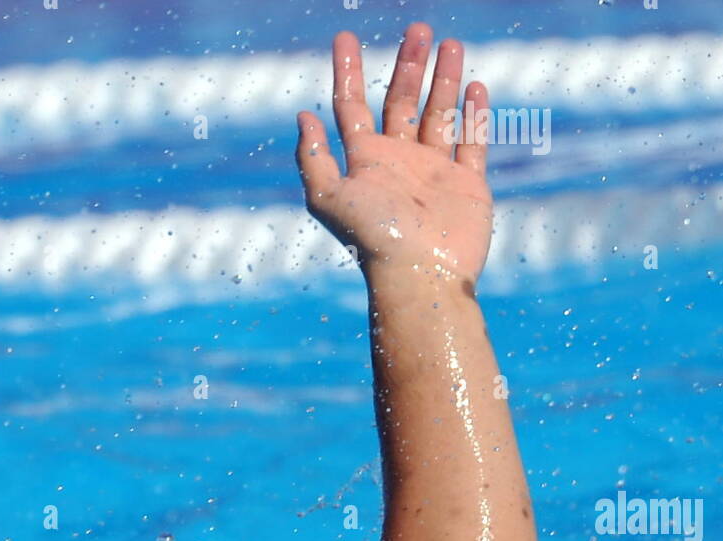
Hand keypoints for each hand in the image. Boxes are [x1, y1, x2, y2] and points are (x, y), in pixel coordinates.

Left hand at [296, 24, 492, 283]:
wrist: (421, 275)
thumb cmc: (373, 237)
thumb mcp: (328, 197)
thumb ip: (313, 158)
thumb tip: (303, 116)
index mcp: (364, 163)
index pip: (351, 107)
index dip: (346, 72)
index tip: (345, 37)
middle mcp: (398, 165)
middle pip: (400, 103)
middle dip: (407, 65)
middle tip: (418, 28)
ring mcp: (434, 174)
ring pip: (438, 115)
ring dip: (442, 79)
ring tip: (448, 43)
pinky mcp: (467, 186)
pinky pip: (471, 142)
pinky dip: (474, 115)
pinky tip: (475, 87)